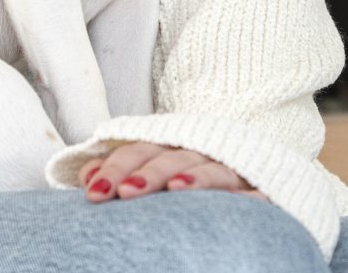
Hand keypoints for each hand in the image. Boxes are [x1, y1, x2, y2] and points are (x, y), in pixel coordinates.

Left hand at [81, 142, 267, 202]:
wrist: (252, 170)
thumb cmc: (190, 174)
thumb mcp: (155, 168)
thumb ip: (122, 170)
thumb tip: (88, 176)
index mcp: (171, 146)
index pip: (140, 150)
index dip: (117, 166)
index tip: (93, 189)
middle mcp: (201, 152)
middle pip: (172, 157)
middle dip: (148, 172)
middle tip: (125, 192)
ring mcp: (232, 169)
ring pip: (212, 169)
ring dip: (194, 176)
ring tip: (175, 188)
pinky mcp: (259, 188)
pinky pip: (254, 192)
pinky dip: (244, 195)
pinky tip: (231, 202)